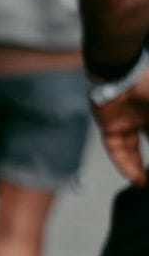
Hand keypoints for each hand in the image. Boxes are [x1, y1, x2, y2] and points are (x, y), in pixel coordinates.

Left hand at [92, 66, 148, 185]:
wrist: (121, 70)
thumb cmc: (147, 84)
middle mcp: (142, 118)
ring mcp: (125, 124)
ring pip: (132, 152)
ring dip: (139, 169)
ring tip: (146, 185)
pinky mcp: (109, 129)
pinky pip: (117, 151)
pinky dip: (126, 164)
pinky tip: (134, 177)